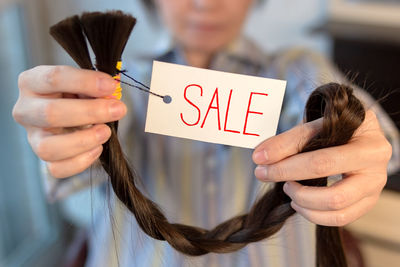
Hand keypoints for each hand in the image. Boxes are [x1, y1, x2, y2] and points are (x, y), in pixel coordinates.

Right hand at [13, 65, 126, 177]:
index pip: (53, 78)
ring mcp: (32, 137)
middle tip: (117, 110)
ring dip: (84, 141)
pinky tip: (97, 148)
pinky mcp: (43, 157)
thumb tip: (111, 95)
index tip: (111, 86)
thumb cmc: (77, 93)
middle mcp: (25, 110)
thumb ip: (95, 87)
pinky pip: (57, 169)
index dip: (85, 82)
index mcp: (31, 82)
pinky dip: (81, 161)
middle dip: (90, 112)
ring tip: (106, 132)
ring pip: (48, 148)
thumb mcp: (84, 83)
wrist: (71, 110)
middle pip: (51, 113)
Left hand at [252, 110, 391, 225]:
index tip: (259, 159)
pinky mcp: (368, 200)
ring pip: (337, 206)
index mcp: (365, 136)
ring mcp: (374, 184)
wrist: (358, 133)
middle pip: (331, 188)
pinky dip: (314, 214)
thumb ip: (289, 141)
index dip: (285, 161)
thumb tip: (260, 157)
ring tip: (287, 188)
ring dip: (303, 201)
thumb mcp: (316, 125)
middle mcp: (375, 162)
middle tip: (267, 175)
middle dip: (290, 181)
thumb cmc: (337, 128)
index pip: (321, 158)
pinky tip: (299, 202)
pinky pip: (341, 218)